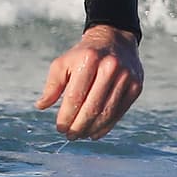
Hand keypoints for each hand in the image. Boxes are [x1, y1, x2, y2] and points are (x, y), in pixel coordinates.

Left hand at [35, 24, 142, 139]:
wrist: (114, 39)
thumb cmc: (84, 55)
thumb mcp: (64, 63)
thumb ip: (52, 85)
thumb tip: (41, 106)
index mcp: (89, 59)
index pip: (75, 96)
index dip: (66, 116)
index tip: (60, 128)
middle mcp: (110, 67)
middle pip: (92, 107)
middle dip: (78, 126)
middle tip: (69, 136)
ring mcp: (126, 77)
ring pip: (107, 112)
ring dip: (92, 129)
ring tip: (80, 135)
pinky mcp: (136, 86)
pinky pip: (119, 112)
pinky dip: (106, 126)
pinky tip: (95, 132)